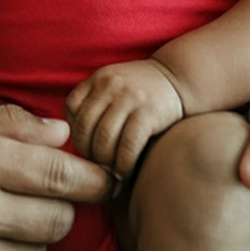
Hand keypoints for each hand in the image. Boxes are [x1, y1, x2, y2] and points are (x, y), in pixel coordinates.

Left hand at [65, 58, 184, 179]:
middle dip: (88, 153)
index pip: (72, 109)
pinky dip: (123, 164)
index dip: (75, 132)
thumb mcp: (113, 86)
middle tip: (96, 168)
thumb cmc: (141, 92)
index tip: (85, 148)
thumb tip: (70, 139)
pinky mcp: (148, 113)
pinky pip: (128, 145)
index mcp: (97, 79)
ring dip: (105, 162)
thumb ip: (94, 103)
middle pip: (85, 127)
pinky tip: (125, 172)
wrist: (179, 77)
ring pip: (104, 139)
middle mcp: (110, 85)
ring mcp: (129, 98)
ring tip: (110, 173)